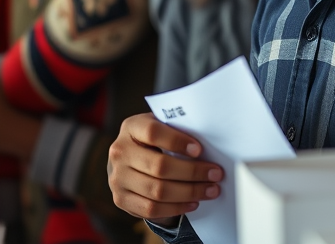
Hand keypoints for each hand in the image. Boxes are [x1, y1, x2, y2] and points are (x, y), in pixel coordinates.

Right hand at [108, 113, 223, 225]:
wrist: (126, 159)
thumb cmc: (152, 140)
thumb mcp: (160, 126)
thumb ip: (176, 129)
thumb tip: (209, 144)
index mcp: (131, 127)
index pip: (153, 133)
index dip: (177, 141)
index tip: (199, 150)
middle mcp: (119, 152)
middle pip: (159, 166)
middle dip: (193, 172)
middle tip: (216, 174)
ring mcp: (117, 178)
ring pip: (157, 191)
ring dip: (189, 192)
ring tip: (210, 190)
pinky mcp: (121, 199)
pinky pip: (151, 209)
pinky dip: (176, 208)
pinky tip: (193, 202)